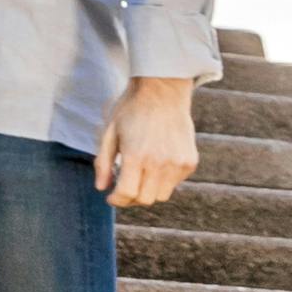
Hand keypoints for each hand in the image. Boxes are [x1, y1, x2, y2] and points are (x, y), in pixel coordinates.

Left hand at [96, 77, 198, 210]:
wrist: (162, 92)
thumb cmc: (131, 109)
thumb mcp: (109, 132)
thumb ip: (103, 162)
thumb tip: (101, 188)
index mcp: (136, 155)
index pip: (127, 193)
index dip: (116, 200)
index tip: (111, 197)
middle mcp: (159, 163)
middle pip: (144, 199)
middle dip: (131, 198)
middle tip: (123, 189)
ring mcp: (177, 164)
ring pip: (161, 195)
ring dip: (148, 191)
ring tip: (139, 176)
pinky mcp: (189, 162)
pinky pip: (175, 183)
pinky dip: (163, 181)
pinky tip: (155, 164)